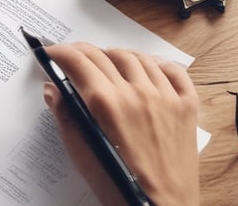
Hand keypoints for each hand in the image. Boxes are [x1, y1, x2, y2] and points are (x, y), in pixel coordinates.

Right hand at [43, 43, 199, 205]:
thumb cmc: (118, 185)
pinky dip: (159, 64)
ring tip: (108, 62)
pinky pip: (174, 72)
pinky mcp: (186, 107)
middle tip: (73, 57)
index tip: (51, 52)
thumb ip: (65, 115)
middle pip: (103, 54)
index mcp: (106, 103)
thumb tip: (53, 89)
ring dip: (117, 55)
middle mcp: (135, 93)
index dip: (60, 51)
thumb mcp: (80, 153)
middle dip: (82, 51)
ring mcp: (164, 97)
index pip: (78, 60)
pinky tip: (148, 69)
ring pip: (137, 57)